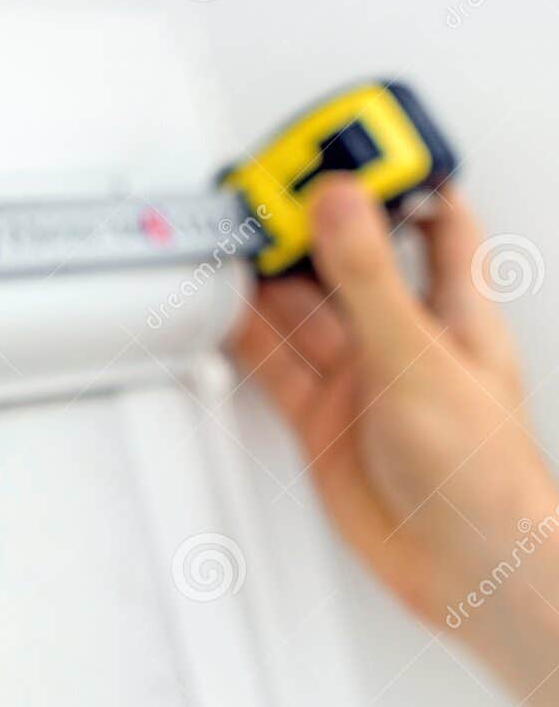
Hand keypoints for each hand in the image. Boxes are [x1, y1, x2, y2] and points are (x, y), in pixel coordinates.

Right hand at [232, 175, 558, 706]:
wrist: (466, 564)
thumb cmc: (483, 473)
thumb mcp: (418, 358)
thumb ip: (370, 277)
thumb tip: (341, 201)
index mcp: (453, 311)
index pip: (432, 223)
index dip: (397, 179)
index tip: (353, 143)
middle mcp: (404, 339)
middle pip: (349, 263)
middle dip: (308, 227)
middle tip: (266, 190)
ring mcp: (360, 380)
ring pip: (303, 312)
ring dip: (268, 279)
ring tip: (232, 241)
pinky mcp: (323, 421)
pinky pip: (274, 365)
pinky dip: (244, 337)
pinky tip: (224, 310)